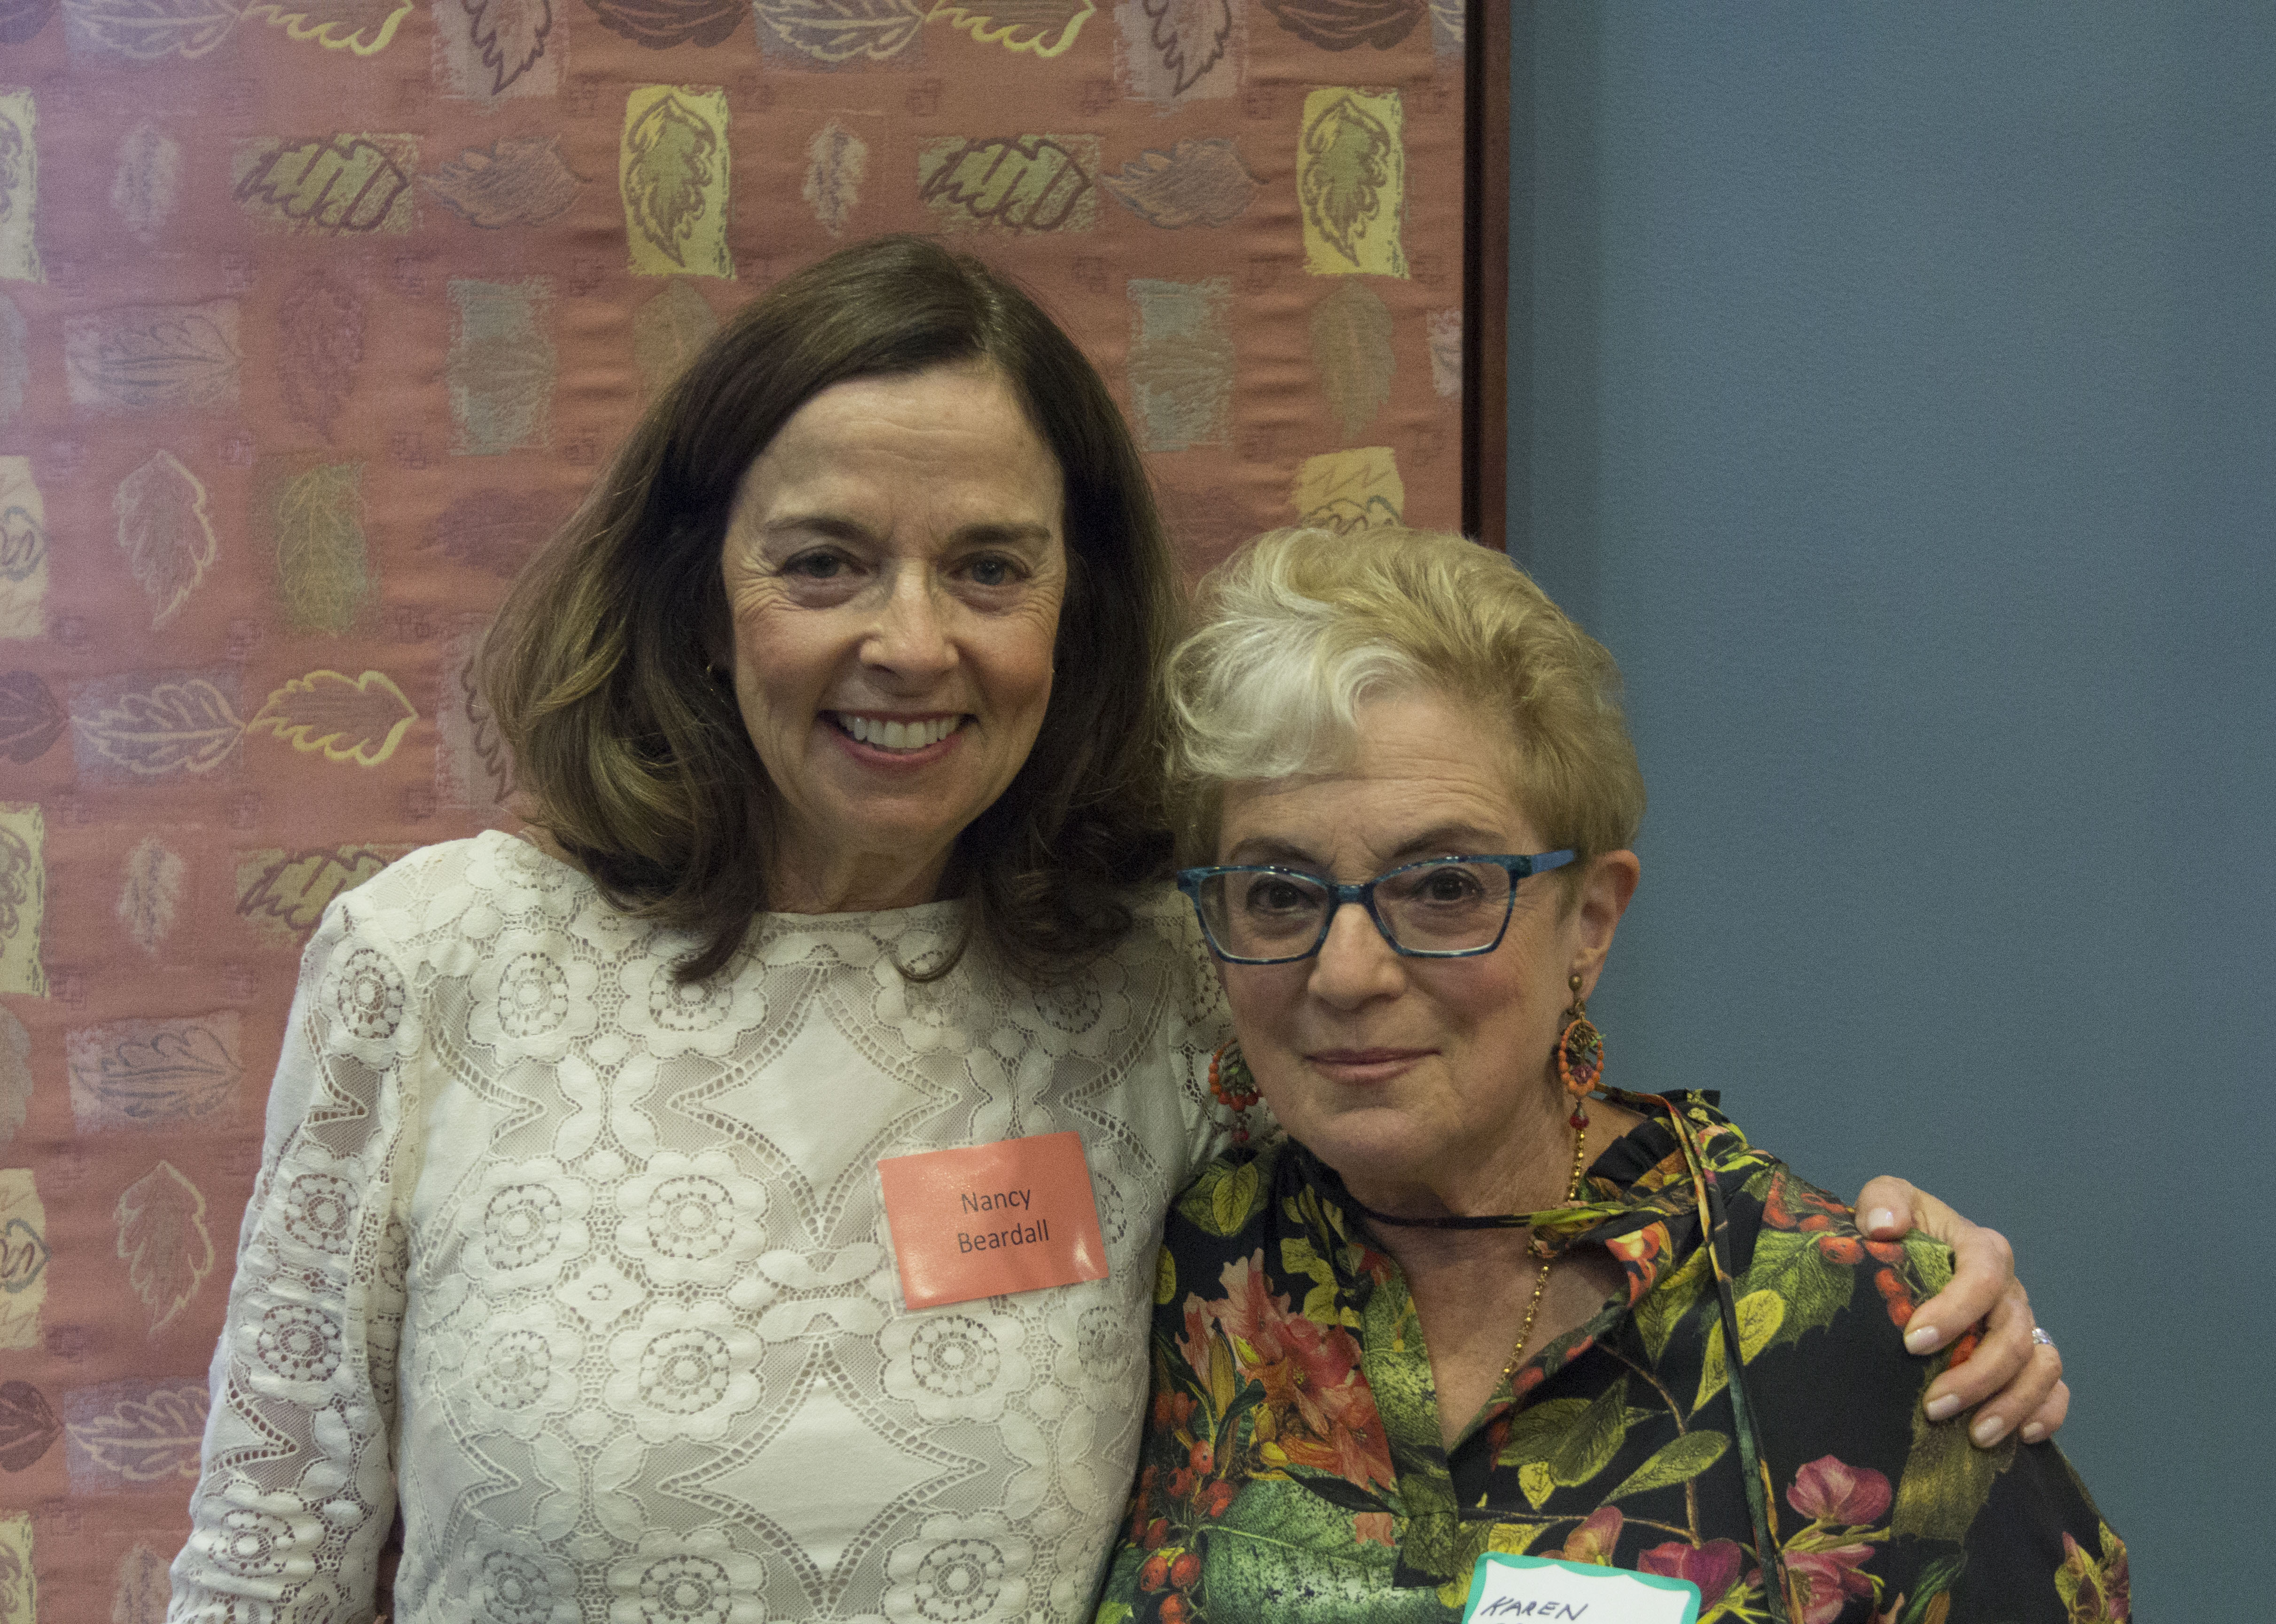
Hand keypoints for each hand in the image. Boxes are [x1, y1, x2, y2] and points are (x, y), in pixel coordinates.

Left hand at [1853, 1175, 2068, 1447]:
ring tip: (1975, 1435)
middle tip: (1933, 1406)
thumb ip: (1884, 1202)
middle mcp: (2010, 1292)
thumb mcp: (1887, 1202)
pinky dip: (2046, 1412)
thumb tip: (1885, 1225)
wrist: (1907, 1256)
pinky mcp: (2028, 1357)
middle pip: (2013, 1335)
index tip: (1913, 1342)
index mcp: (1982, 1250)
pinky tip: (2019, 1436)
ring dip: (2011, 1404)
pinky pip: (2054, 1387)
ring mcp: (2023, 1326)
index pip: (1984, 1276)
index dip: (1955, 1311)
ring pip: (2040, 1366)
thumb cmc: (1899, 1232)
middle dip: (1977, 1376)